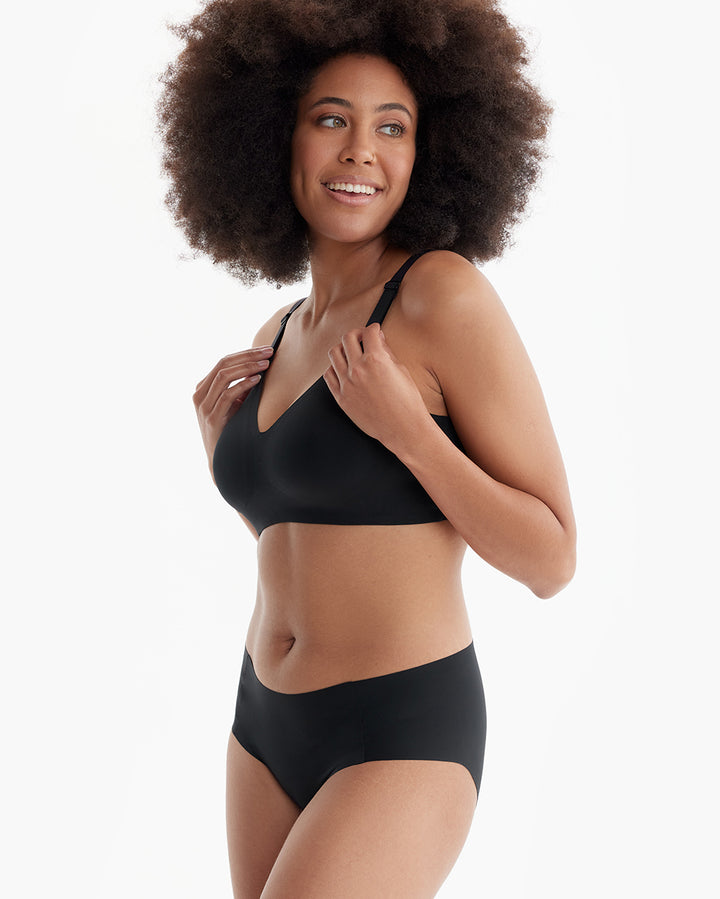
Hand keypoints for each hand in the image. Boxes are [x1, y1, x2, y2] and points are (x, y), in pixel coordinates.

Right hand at [193, 346, 272, 473]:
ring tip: (266, 364)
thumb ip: (241, 388)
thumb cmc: (231, 430)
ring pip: (223, 376)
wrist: (222, 460)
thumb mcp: (235, 405)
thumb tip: (261, 368)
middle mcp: (200, 395)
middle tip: (269, 352)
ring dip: (247, 367)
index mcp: (203, 388)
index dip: (245, 353)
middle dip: (248, 356)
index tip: (265, 349)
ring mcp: (203, 406)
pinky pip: (227, 395)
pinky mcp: (211, 418)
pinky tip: (257, 380)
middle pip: (223, 364)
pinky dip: (243, 385)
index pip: (223, 362)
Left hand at [323, 323, 429, 454]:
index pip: (369, 332)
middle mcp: (358, 369)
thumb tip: (378, 339)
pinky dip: (334, 367)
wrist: (403, 429)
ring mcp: (347, 384)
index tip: (375, 330)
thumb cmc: (407, 401)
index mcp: (376, 360)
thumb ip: (386, 352)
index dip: (373, 328)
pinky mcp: (341, 397)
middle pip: (348, 338)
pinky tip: (343, 368)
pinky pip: (329, 375)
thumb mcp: (401, 371)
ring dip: (343, 348)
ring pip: (334, 353)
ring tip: (351, 352)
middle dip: (357, 334)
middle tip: (362, 337)